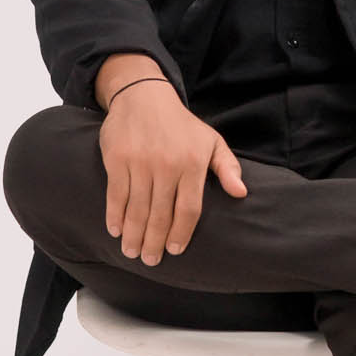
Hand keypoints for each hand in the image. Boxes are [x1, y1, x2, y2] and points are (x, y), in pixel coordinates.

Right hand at [100, 80, 246, 265]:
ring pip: (137, 209)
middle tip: (150, 260)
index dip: (181, 234)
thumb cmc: (181, 125)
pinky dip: (114, 215)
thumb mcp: (211, 141)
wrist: (144, 95)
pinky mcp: (117, 159)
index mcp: (192, 163)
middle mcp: (166, 165)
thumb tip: (241, 193)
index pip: (188, 209)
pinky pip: (116, 194)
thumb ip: (228, 168)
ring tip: (132, 252)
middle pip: (160, 214)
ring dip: (133, 235)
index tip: (175, 250)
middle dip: (154, 242)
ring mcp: (140, 162)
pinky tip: (116, 230)